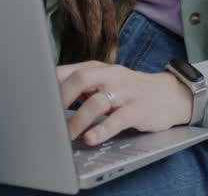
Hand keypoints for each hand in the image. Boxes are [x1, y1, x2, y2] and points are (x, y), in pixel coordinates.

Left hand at [58, 61, 192, 145]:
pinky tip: (91, 139)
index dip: (50, 82)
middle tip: (47, 117)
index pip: (71, 70)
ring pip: (98, 101)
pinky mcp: (140, 109)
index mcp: (101, 69)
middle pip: (82, 78)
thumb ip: (81, 88)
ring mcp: (127, 92)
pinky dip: (103, 130)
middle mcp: (113, 76)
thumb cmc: (131, 91)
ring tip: (66, 137)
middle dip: (61, 97)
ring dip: (78, 120)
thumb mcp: (107, 83)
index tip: (35, 97)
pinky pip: (119, 119)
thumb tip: (48, 98)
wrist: (172, 94)